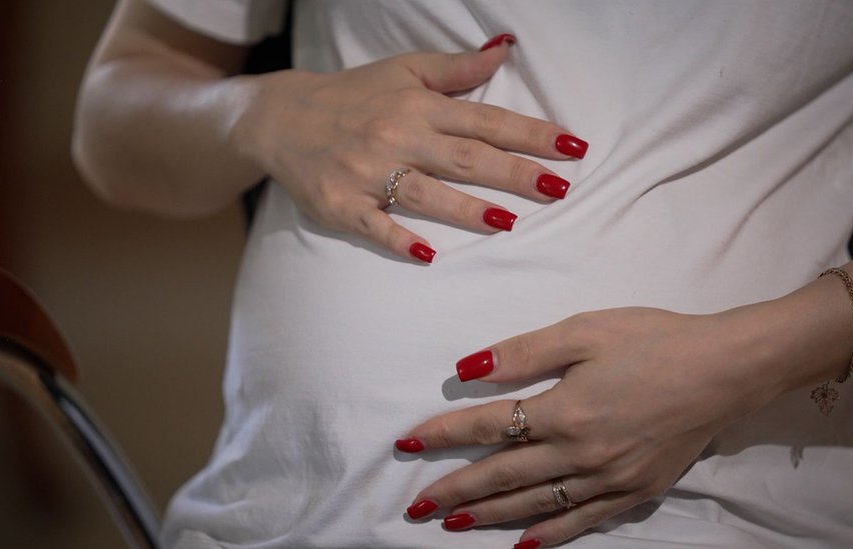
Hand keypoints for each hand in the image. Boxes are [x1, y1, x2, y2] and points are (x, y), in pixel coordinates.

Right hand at [234, 34, 587, 262]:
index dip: (530, 134)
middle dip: (514, 173)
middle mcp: (397, 138)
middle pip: (465, 158)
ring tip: (507, 222)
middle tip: (558, 188)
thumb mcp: (403, 71)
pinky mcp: (342, 206)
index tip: (571, 148)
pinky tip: (427, 254)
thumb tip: (505, 52)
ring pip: (425, 193)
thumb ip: (456, 69)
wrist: (281, 118)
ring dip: (466, 209)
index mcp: (418, 107)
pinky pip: (374, 226)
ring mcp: (368, 174)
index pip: (485, 120)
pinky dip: (398, 240)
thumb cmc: (352, 95)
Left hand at [396, 307, 779, 546]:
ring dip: (488, 517)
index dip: (443, 435)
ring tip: (452, 524)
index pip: (487, 427)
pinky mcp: (634, 492)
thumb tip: (468, 369)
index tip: (407, 443)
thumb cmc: (653, 340)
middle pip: (501, 476)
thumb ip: (523, 353)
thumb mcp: (584, 331)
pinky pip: (581, 521)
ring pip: (534, 504)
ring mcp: (607, 480)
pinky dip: (548, 535)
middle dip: (454, 491)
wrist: (726, 368)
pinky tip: (523, 544)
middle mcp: (579, 454)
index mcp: (563, 411)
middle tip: (415, 506)